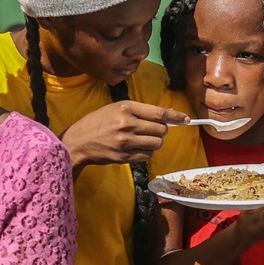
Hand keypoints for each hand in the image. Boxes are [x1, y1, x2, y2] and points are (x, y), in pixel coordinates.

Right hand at [60, 101, 188, 169]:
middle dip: (161, 131)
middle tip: (151, 130)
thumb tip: (167, 115)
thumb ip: (140, 111)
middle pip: (162, 130)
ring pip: (157, 144)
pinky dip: (146, 153)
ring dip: (155, 143)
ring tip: (142, 139)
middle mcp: (127, 124)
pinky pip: (147, 156)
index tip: (186, 120)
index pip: (159, 113)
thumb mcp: (116, 108)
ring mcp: (125, 142)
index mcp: (126, 107)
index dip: (176, 117)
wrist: (77, 142)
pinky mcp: (124, 156)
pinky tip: (136, 148)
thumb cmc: (97, 123)